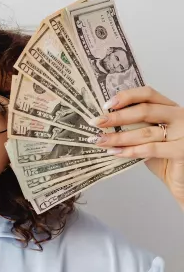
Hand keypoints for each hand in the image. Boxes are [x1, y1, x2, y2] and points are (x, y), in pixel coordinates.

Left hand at [89, 86, 183, 209]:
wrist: (182, 178)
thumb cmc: (164, 155)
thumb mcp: (150, 135)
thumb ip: (136, 125)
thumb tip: (105, 121)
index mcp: (170, 107)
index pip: (148, 93)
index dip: (126, 96)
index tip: (106, 104)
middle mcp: (179, 116)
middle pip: (144, 110)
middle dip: (117, 117)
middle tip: (97, 123)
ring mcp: (182, 133)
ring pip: (144, 132)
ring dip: (118, 137)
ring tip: (101, 140)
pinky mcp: (181, 150)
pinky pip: (150, 149)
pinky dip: (130, 151)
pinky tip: (115, 152)